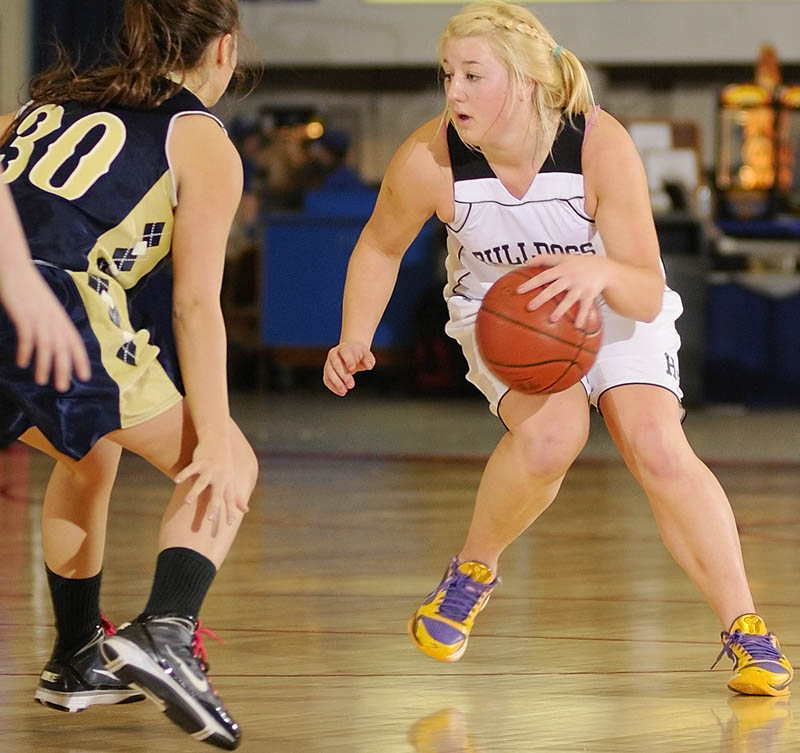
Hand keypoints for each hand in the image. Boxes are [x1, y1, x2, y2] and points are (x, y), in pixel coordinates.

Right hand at [2, 268, 90, 390]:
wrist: (15, 266)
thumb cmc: (28, 288)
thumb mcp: (45, 307)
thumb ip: (51, 322)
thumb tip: (54, 341)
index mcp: (61, 318)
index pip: (75, 342)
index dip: (81, 360)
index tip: (84, 377)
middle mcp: (54, 319)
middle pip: (63, 348)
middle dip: (64, 369)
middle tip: (62, 388)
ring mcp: (39, 316)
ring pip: (47, 345)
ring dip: (45, 365)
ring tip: (42, 381)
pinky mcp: (23, 313)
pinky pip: (27, 336)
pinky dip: (26, 351)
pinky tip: (22, 362)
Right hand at [173, 434, 250, 526]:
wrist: (219, 438)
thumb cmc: (226, 463)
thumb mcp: (233, 479)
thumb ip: (237, 497)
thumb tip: (246, 510)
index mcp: (228, 482)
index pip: (230, 499)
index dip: (231, 511)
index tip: (230, 523)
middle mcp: (221, 477)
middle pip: (217, 494)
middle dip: (214, 506)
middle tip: (210, 519)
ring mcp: (211, 469)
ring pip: (202, 482)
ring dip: (194, 492)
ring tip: (187, 502)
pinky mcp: (201, 461)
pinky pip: (191, 468)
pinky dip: (184, 474)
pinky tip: (177, 481)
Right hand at [323, 341, 375, 395]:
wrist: (351, 353)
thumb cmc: (359, 355)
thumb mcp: (367, 355)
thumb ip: (369, 360)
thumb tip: (369, 366)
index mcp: (344, 348)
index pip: (345, 352)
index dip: (348, 360)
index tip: (352, 368)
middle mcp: (334, 354)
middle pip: (336, 364)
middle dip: (343, 375)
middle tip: (351, 385)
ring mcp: (329, 363)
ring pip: (329, 372)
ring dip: (336, 383)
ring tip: (344, 391)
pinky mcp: (327, 372)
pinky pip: (327, 379)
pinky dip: (332, 387)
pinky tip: (340, 392)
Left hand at [517, 255, 608, 327]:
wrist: (603, 267)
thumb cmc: (578, 263)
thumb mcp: (562, 257)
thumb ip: (544, 258)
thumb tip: (526, 262)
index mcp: (562, 269)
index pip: (544, 275)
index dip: (531, 282)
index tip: (519, 290)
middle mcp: (570, 277)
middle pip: (554, 288)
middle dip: (542, 298)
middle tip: (530, 307)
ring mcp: (580, 287)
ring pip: (569, 299)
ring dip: (561, 309)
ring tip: (552, 319)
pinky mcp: (590, 294)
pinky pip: (585, 307)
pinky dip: (582, 316)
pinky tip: (577, 326)